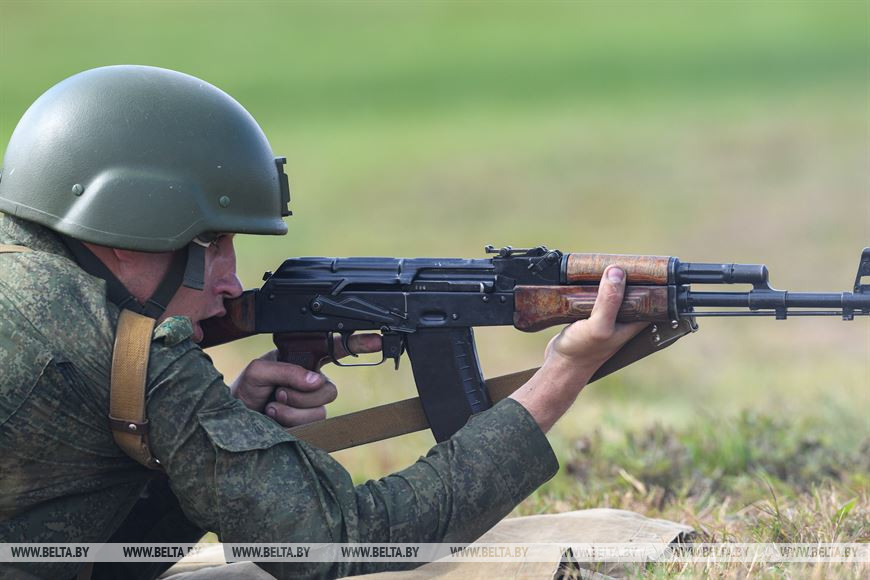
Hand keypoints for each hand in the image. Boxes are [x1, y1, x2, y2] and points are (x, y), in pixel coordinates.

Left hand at [230, 333, 381, 426]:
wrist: (233, 417)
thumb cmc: (245, 389)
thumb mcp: (259, 370)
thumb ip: (287, 371)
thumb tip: (316, 381)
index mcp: (305, 360)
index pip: (337, 350)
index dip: (359, 344)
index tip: (378, 340)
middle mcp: (312, 382)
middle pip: (330, 388)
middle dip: (302, 392)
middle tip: (279, 392)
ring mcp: (312, 405)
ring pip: (321, 407)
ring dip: (293, 407)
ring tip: (273, 404)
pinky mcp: (309, 425)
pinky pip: (313, 423)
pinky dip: (290, 419)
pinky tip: (275, 417)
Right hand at [544, 265, 648, 379]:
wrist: (561, 365)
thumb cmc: (583, 352)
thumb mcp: (599, 326)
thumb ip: (609, 301)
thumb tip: (616, 272)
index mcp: (636, 320)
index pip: (651, 293)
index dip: (649, 277)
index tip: (638, 261)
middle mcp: (626, 317)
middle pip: (633, 288)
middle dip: (627, 273)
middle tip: (616, 259)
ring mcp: (610, 315)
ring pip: (615, 289)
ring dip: (609, 278)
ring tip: (602, 265)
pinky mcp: (594, 314)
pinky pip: (599, 293)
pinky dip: (594, 285)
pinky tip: (587, 278)